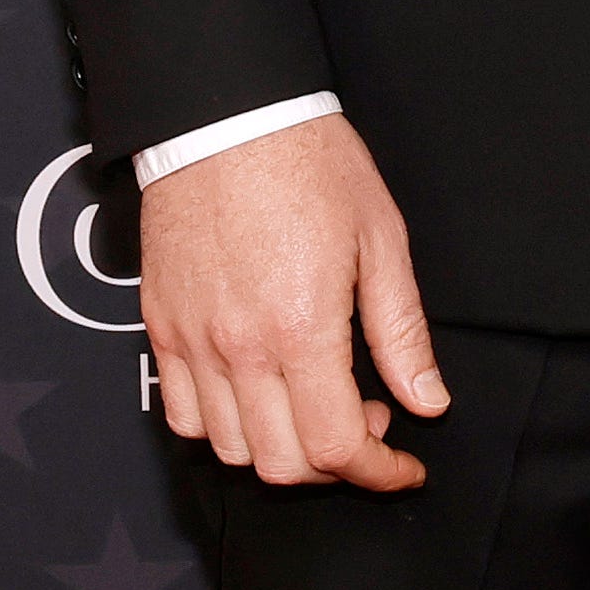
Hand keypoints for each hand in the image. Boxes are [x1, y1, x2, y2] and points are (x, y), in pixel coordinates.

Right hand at [138, 114, 446, 489]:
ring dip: (281, 449)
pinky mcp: (161, 329)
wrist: (228, 117)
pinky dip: (223, 428)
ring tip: (316, 402)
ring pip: (230, 450)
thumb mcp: (381, 239)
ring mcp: (192, 343)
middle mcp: (239, 349)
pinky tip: (260, 393)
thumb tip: (428, 402)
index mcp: (302, 327)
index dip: (378, 472)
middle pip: (281, 464)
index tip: (404, 466)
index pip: (336, 446)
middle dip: (335, 465)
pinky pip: (182, 416)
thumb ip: (401, 332)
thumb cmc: (312, 164)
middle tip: (368, 421)